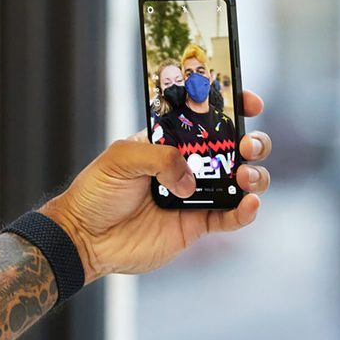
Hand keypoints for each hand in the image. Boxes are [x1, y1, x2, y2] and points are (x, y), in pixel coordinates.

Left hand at [41, 91, 271, 282]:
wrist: (85, 237)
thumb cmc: (96, 191)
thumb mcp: (121, 158)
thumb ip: (160, 158)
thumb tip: (190, 180)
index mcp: (171, 140)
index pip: (208, 117)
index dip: (233, 106)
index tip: (249, 103)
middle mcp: (188, 164)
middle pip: (235, 148)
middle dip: (252, 142)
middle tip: (246, 146)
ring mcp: (196, 195)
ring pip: (241, 181)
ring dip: (254, 175)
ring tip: (244, 176)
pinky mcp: (197, 224)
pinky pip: (231, 217)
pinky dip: (246, 211)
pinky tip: (249, 204)